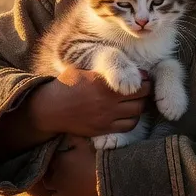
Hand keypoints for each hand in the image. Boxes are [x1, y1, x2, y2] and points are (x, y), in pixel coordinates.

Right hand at [30, 66, 151, 138]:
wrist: (51, 109)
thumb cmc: (66, 85)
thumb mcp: (82, 70)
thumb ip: (104, 69)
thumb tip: (127, 66)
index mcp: (102, 83)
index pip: (136, 81)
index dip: (143, 78)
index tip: (142, 75)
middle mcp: (106, 101)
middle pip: (140, 97)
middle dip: (145, 91)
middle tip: (143, 87)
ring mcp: (106, 117)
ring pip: (136, 112)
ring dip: (140, 104)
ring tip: (137, 99)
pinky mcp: (103, 129)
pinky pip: (127, 126)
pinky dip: (132, 119)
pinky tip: (129, 113)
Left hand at [34, 135, 99, 195]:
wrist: (111, 181)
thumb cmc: (98, 160)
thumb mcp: (85, 145)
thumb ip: (73, 139)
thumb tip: (65, 136)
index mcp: (59, 163)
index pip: (49, 163)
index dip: (55, 163)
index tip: (62, 163)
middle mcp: (57, 181)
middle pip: (48, 181)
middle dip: (53, 179)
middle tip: (65, 177)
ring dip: (59, 194)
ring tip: (69, 191)